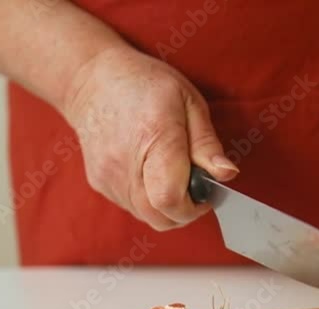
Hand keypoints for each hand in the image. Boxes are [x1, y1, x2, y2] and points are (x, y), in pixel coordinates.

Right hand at [62, 47, 238, 229]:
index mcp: (154, 138)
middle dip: (184, 211)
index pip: (171, 199)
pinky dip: (148, 200)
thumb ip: (206, 144)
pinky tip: (150, 173)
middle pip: (161, 218)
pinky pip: (131, 207)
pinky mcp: (100, 184)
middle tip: (193, 187)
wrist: (92, 80)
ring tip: (171, 175)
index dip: (194, 206)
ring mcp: (109, 177)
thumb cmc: (145, 85)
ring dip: (166, 207)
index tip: (205, 191)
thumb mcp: (188, 102)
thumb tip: (226, 174)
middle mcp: (126, 165)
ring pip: (147, 217)